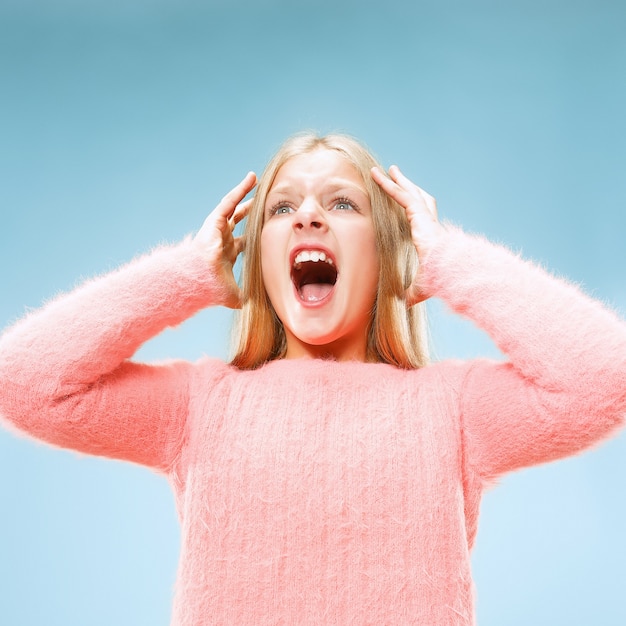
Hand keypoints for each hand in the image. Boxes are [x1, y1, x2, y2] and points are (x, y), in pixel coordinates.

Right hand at [194, 171, 256, 307]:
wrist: (199, 280)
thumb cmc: (210, 288)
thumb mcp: (232, 295)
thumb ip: (243, 298)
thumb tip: (252, 307)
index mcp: (226, 255)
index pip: (243, 243)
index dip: (254, 237)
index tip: (266, 231)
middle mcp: (222, 239)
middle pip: (238, 222)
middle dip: (249, 212)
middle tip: (262, 203)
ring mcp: (218, 229)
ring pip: (234, 207)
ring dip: (245, 195)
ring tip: (256, 181)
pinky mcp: (215, 220)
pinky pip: (229, 201)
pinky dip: (240, 189)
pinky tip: (251, 179)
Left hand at [371, 165, 444, 304]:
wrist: (448, 270)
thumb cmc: (439, 279)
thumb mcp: (421, 288)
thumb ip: (411, 293)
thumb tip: (404, 304)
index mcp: (429, 236)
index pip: (420, 217)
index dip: (413, 208)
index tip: (408, 201)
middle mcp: (428, 223)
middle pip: (417, 199)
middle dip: (407, 186)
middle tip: (397, 175)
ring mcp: (425, 217)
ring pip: (408, 193)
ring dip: (397, 181)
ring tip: (388, 169)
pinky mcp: (419, 214)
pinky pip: (401, 195)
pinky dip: (389, 185)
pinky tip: (377, 176)